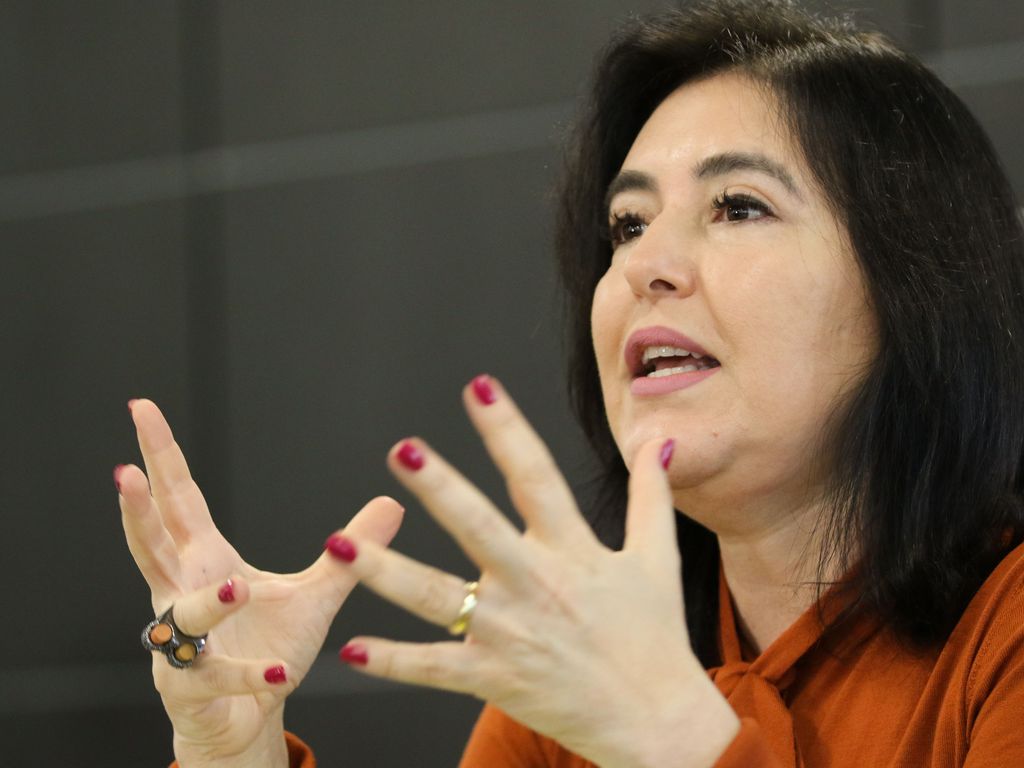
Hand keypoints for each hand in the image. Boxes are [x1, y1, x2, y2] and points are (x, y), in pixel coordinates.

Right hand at [118, 399, 403, 766]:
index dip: (162, 455)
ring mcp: (181, 642)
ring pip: (180, 615)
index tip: (142, 409)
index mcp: (205, 559)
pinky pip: (219, 676)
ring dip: (203, 603)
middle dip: (138, 507)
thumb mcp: (316, 590)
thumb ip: (349, 549)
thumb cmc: (268, 644)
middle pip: (153, 543)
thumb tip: (393, 503)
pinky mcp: (194, 687)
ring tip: (233, 588)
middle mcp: (183, 592)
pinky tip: (276, 672)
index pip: (180, 499)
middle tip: (125, 471)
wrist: (247, 716)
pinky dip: (248, 673)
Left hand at [328, 376, 737, 767]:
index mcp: (574, 549)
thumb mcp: (657, 559)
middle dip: (440, 489)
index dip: (506, 429)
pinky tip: (353, 648)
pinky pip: (436, 668)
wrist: (657, 720)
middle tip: (403, 451)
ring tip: (339, 546)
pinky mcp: (495, 677)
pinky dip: (394, 661)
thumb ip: (651, 495)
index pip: (536, 476)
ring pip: (438, 598)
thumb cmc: (656, 637)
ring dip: (386, 572)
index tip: (479, 387)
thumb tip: (656, 442)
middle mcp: (537, 584)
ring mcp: (511, 633)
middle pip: (479, 527)